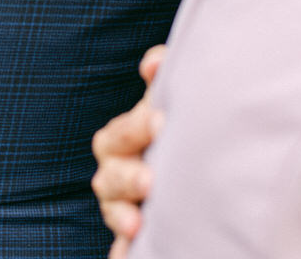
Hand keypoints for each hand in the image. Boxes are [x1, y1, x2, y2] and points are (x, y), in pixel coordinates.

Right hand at [93, 45, 165, 254]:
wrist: (188, 173)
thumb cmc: (173, 131)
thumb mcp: (168, 106)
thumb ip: (163, 80)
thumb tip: (155, 60)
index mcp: (123, 137)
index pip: (122, 132)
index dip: (137, 126)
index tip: (161, 122)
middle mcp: (116, 170)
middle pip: (111, 172)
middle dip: (129, 174)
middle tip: (152, 177)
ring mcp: (122, 204)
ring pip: (111, 207)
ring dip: (121, 214)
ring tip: (138, 221)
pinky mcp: (131, 232)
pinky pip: (120, 247)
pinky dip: (122, 252)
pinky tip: (126, 256)